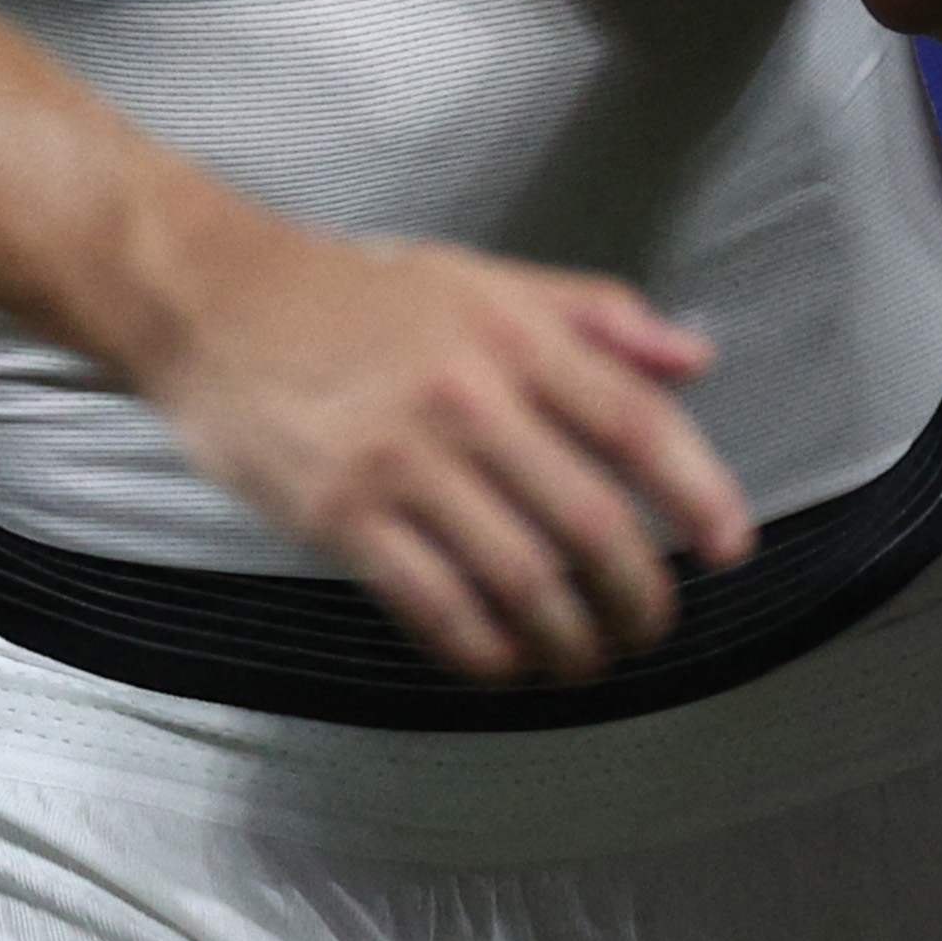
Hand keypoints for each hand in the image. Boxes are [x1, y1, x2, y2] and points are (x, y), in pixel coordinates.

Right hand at [133, 197, 755, 682]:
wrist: (212, 300)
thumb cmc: (352, 293)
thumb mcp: (481, 277)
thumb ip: (594, 315)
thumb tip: (695, 360)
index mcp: (512, 335)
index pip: (637, 424)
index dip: (699, 494)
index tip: (729, 549)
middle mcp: (468, 398)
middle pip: (591, 520)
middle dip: (639, 595)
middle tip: (650, 628)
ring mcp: (401, 460)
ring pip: (521, 578)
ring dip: (569, 639)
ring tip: (582, 660)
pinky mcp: (340, 513)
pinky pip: (435, 605)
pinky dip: (483, 650)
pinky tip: (502, 663)